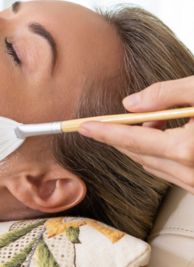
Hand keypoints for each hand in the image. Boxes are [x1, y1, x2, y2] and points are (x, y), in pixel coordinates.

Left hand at [79, 76, 193, 194]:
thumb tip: (131, 104)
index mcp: (186, 148)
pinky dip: (159, 153)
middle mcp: (191, 172)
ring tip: (153, 118)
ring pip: (152, 164)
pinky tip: (166, 134)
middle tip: (103, 120)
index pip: (131, 140)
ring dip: (142, 143)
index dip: (105, 131)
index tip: (82, 126)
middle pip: (137, 154)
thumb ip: (165, 94)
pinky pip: (170, 171)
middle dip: (119, 135)